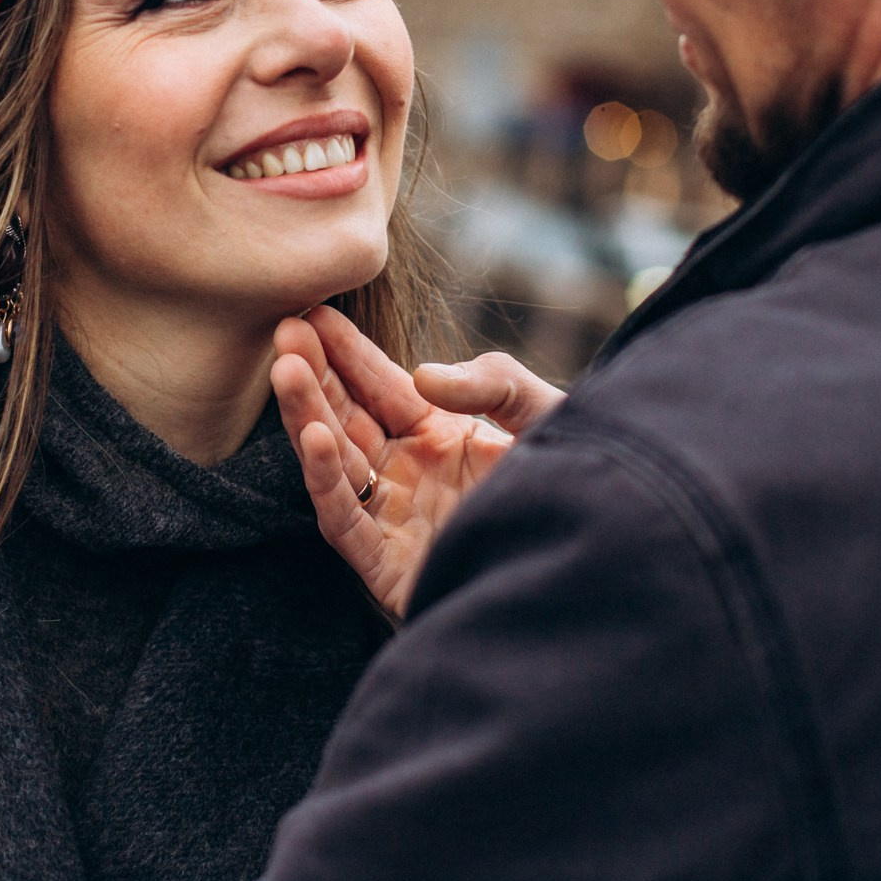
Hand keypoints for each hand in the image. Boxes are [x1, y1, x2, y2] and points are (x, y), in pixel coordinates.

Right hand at [270, 306, 563, 617]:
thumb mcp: (539, 413)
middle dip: (313, 375)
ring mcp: (395, 520)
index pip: (378, 385)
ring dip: (306, 416)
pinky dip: (326, 480)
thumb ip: (491, 381)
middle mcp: (407, 474)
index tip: (313, 313)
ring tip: (287, 370)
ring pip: (334, 463)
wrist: (595, 562)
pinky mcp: (389, 567)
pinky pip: (345, 522)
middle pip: (345, 419)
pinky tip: (313, 437)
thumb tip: (423, 376)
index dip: (345, 351)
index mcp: (437, 435)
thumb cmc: (571, 484)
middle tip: (285, 331)